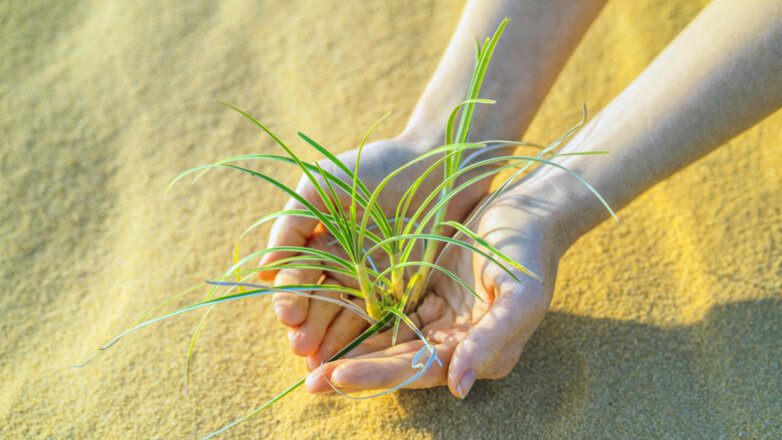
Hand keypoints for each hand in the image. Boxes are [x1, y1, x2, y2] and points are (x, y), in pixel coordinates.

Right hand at [262, 135, 493, 359]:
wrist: (435, 162)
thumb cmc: (374, 167)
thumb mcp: (321, 186)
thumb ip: (292, 225)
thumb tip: (263, 271)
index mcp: (318, 241)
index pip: (297, 276)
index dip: (290, 295)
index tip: (288, 313)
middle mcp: (341, 265)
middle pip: (317, 303)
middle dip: (306, 325)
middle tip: (300, 346)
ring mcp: (372, 280)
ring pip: (345, 317)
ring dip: (330, 340)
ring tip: (318, 362)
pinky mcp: (403, 290)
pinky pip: (382, 318)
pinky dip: (367, 339)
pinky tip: (355, 357)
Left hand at [303, 181, 571, 397]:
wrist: (527, 211)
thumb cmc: (529, 253)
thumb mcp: (520, 297)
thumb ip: (492, 341)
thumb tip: (459, 388)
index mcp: (480, 353)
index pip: (422, 370)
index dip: (381, 375)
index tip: (339, 376)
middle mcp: (455, 343)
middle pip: (398, 361)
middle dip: (355, 372)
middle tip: (311, 382)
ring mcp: (438, 319)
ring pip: (387, 340)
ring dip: (351, 351)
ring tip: (308, 361)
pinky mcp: (424, 294)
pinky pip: (387, 310)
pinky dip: (359, 319)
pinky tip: (326, 322)